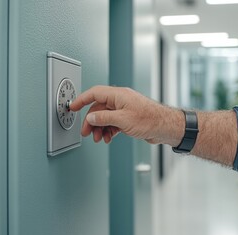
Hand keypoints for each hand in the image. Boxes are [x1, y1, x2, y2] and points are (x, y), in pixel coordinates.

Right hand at [69, 86, 183, 144]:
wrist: (165, 127)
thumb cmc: (150, 120)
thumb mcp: (122, 120)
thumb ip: (104, 118)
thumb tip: (90, 118)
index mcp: (118, 95)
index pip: (95, 93)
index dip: (82, 99)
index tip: (73, 106)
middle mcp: (120, 100)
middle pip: (98, 108)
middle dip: (91, 121)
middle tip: (86, 133)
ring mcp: (124, 109)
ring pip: (105, 117)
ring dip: (100, 128)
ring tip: (99, 139)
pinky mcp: (128, 118)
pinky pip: (113, 123)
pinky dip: (109, 130)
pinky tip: (108, 138)